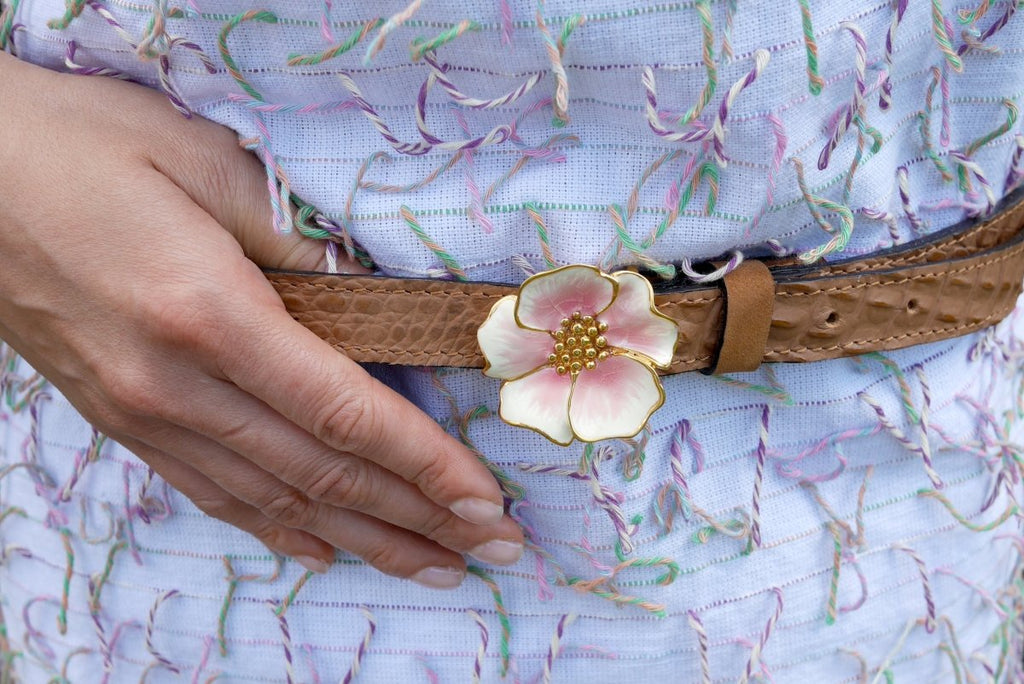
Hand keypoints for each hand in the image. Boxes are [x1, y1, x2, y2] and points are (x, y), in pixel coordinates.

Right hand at [0, 53, 523, 586]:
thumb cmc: (78, 146)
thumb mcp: (202, 161)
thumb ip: (293, 239)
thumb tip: (358, 295)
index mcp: (210, 317)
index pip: (347, 416)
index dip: (428, 466)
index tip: (488, 502)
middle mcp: (178, 387)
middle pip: (323, 473)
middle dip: (418, 516)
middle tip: (492, 548)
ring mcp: (144, 414)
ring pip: (275, 500)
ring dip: (364, 538)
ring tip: (433, 564)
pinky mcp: (120, 419)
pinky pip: (212, 493)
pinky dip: (278, 528)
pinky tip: (323, 548)